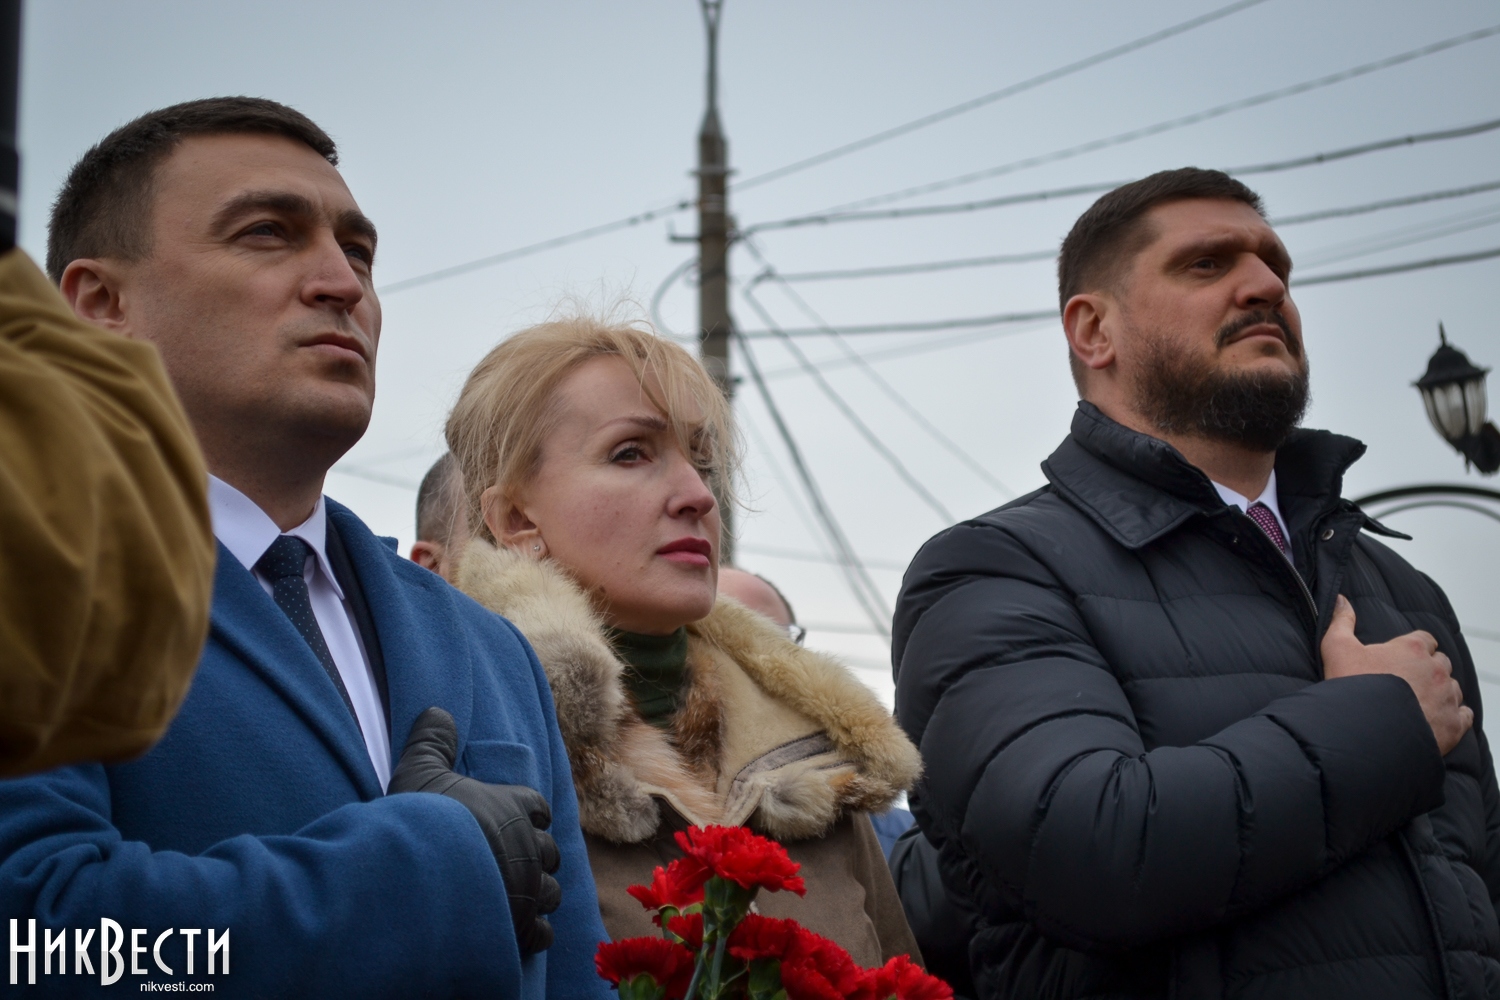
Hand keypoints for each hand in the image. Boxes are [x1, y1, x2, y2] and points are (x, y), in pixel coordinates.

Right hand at [390, 707, 561, 953]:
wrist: (430, 874)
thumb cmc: (427, 820)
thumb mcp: (421, 771)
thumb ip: (432, 742)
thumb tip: (437, 710)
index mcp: (514, 807)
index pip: (537, 806)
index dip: (530, 812)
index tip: (525, 816)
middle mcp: (530, 846)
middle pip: (549, 851)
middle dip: (539, 856)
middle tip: (522, 862)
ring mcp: (529, 888)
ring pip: (550, 892)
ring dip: (539, 894)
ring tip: (521, 897)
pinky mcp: (522, 926)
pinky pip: (542, 932)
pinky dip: (534, 932)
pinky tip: (520, 933)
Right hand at [1321, 595, 1471, 754]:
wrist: (1364, 733)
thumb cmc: (1352, 689)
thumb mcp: (1337, 649)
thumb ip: (1341, 622)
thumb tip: (1342, 600)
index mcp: (1412, 649)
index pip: (1425, 639)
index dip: (1413, 648)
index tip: (1399, 659)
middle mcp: (1436, 670)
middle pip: (1441, 663)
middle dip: (1427, 669)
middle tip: (1404, 682)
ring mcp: (1447, 697)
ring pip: (1452, 688)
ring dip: (1439, 692)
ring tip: (1416, 703)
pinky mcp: (1453, 724)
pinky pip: (1464, 715)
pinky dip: (1454, 715)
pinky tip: (1435, 718)